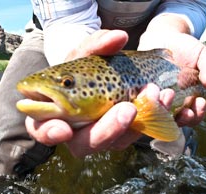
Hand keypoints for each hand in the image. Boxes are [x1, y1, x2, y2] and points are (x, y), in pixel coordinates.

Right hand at [25, 29, 175, 156]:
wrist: (103, 74)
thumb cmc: (84, 65)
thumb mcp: (85, 53)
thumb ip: (96, 45)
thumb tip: (119, 37)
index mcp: (53, 114)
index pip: (44, 130)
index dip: (51, 132)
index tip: (64, 129)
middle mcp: (75, 131)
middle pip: (83, 144)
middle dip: (105, 131)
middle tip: (127, 109)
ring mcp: (99, 135)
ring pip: (114, 142)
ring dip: (134, 123)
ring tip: (151, 93)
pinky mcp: (120, 133)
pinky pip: (133, 134)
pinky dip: (148, 117)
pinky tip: (162, 98)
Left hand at [138, 15, 205, 125]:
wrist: (162, 37)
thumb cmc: (185, 48)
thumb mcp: (201, 55)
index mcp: (185, 99)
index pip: (191, 116)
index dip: (196, 114)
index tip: (200, 102)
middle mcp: (168, 102)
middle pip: (173, 121)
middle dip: (182, 119)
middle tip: (185, 110)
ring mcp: (152, 98)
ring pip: (155, 114)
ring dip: (162, 111)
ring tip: (167, 97)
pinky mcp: (138, 91)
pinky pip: (138, 101)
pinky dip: (142, 100)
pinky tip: (147, 93)